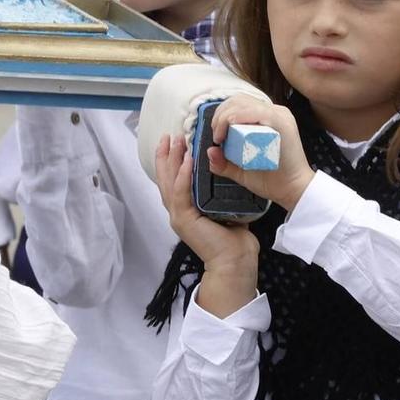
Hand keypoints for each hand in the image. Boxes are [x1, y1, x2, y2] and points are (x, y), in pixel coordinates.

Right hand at [154, 133, 257, 315]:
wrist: (234, 263)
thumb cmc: (233, 241)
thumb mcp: (226, 210)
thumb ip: (222, 195)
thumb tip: (229, 176)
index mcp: (185, 210)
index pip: (172, 181)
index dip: (171, 161)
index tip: (174, 143)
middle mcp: (177, 212)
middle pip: (165, 178)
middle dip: (165, 155)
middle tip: (169, 135)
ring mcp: (178, 217)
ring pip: (168, 182)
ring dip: (171, 160)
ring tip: (175, 141)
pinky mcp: (184, 220)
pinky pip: (180, 193)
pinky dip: (182, 176)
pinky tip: (185, 161)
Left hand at [204, 96, 312, 209]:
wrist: (292, 191)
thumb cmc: (270, 179)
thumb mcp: (240, 170)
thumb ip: (224, 162)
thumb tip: (210, 151)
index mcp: (266, 118)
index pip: (238, 104)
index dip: (221, 115)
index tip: (216, 136)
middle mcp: (274, 112)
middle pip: (238, 100)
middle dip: (220, 115)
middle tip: (217, 137)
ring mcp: (279, 115)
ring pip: (244, 103)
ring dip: (225, 117)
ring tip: (221, 136)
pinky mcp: (282, 122)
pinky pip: (257, 111)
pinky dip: (238, 117)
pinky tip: (230, 129)